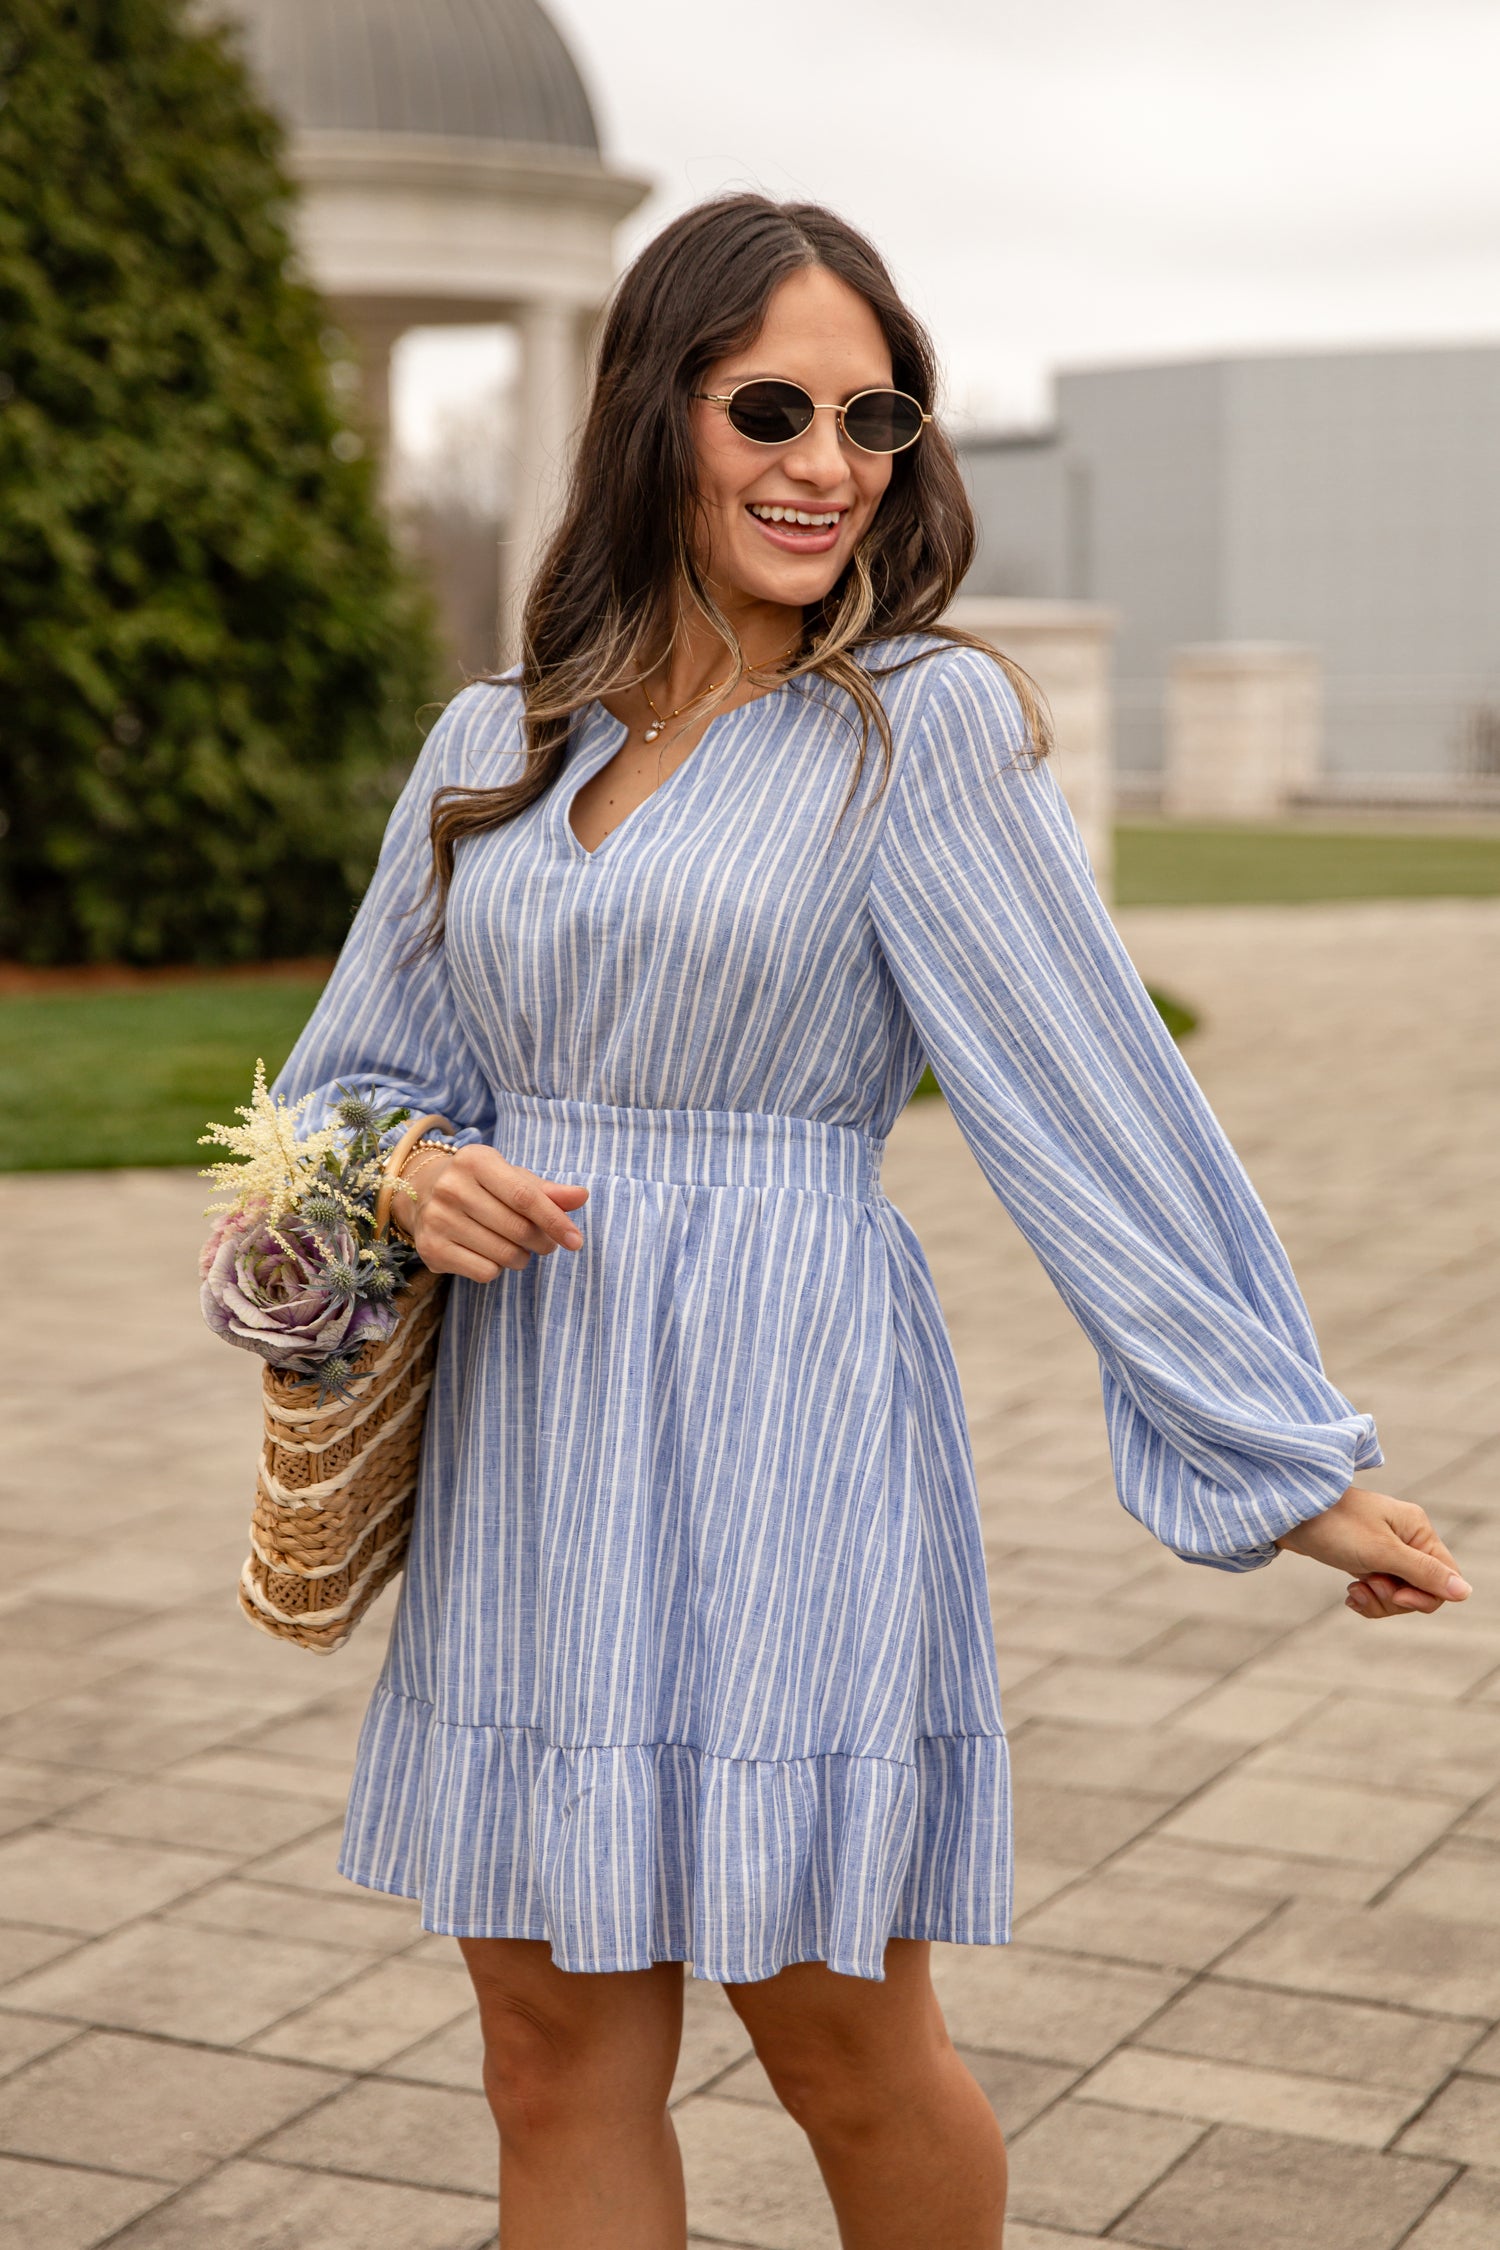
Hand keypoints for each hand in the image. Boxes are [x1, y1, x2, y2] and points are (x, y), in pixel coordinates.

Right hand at [398, 1145, 587, 1282]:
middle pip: (518, 1229)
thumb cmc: (483, 1186)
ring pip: (504, 1254)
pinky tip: (489, 1253)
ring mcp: (437, 1219)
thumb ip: (549, 1191)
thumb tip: (582, 1196)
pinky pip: (485, 1272)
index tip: (576, 1241)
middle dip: (542, 1242)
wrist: (425, 1194)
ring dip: (522, 1257)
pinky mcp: (431, 1249)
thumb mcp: (514, 1179)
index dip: (555, 1221)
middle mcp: (451, 1187)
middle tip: (545, 1243)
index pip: (525, 1197)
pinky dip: (497, 1269)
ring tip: (516, 1246)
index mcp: (475, 1161)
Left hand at [1275, 1485, 1472, 1619]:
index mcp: (1417, 1530)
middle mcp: (1406, 1538)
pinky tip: (1350, 1596)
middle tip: (1368, 1586)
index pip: (1444, 1577)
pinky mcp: (1366, 1558)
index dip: (1423, 1596)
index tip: (1394, 1595)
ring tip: (1354, 1592)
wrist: (1285, 1514)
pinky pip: (1379, 1590)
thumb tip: (1465, 1592)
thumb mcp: (1380, 1551)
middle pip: (1421, 1590)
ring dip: (1378, 1600)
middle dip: (1394, 1599)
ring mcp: (1386, 1549)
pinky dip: (1366, 1598)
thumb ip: (1422, 1572)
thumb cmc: (1333, 1524)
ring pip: (1398, 1594)